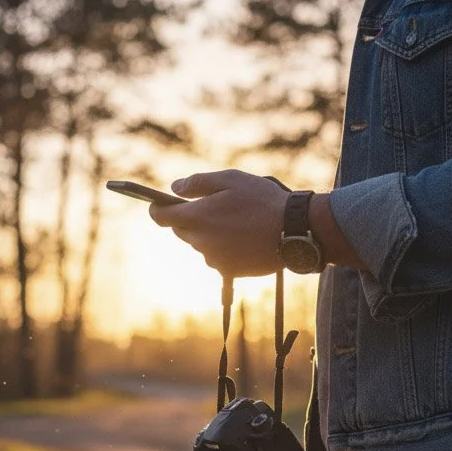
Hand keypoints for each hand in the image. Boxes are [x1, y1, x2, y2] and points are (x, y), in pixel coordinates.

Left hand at [149, 169, 288, 276]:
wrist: (293, 231)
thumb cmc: (262, 201)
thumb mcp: (230, 179)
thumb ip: (197, 183)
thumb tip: (174, 188)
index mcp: (195, 217)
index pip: (160, 217)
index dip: (158, 208)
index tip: (161, 204)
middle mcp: (199, 242)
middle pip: (182, 231)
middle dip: (191, 219)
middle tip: (215, 207)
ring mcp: (214, 259)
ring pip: (201, 244)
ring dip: (210, 234)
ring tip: (237, 222)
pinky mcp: (229, 271)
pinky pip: (218, 257)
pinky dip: (225, 248)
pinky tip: (245, 237)